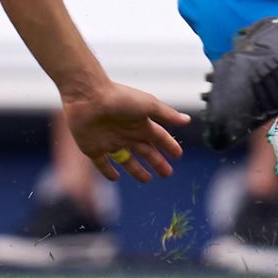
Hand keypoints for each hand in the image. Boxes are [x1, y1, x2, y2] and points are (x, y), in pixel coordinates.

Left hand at [64, 82, 188, 183]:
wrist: (89, 98)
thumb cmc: (121, 98)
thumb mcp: (148, 105)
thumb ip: (166, 114)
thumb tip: (187, 120)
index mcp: (142, 123)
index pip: (160, 138)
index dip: (169, 146)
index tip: (178, 155)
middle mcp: (128, 134)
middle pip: (146, 151)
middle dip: (157, 162)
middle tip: (167, 173)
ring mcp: (112, 142)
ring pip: (127, 160)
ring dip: (137, 170)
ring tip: (147, 179)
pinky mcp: (94, 149)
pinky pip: (103, 164)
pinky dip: (109, 171)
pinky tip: (116, 177)